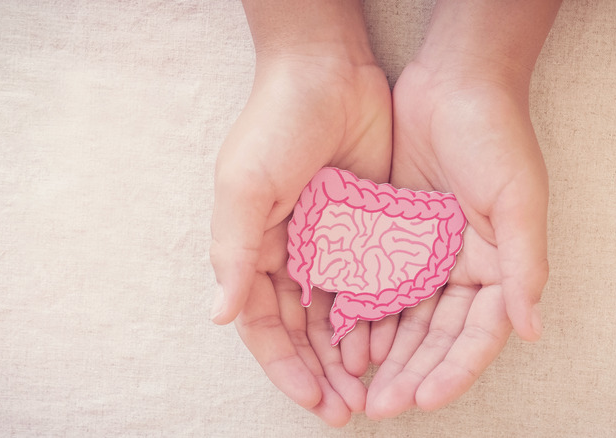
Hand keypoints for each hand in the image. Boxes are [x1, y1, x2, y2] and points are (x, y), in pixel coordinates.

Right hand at [210, 1, 390, 425]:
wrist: (328, 71)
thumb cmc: (275, 124)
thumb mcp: (244, 185)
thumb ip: (233, 251)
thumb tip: (222, 316)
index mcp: (254, 250)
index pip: (267, 326)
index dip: (286, 367)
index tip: (314, 400)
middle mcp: (291, 255)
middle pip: (305, 330)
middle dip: (323, 372)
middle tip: (348, 408)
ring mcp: (331, 245)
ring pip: (340, 315)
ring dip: (352, 354)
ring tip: (374, 388)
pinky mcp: (368, 229)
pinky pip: (373, 283)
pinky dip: (379, 316)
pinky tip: (394, 343)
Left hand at [366, 53, 550, 419]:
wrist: (454, 82)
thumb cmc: (496, 136)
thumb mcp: (519, 200)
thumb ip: (524, 265)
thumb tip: (531, 329)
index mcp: (500, 266)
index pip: (479, 334)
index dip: (454, 369)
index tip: (424, 399)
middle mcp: (466, 267)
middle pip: (438, 335)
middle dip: (413, 371)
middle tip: (381, 404)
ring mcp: (430, 253)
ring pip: (407, 317)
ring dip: (387, 352)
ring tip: (360, 383)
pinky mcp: (397, 234)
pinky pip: (381, 282)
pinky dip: (368, 312)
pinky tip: (348, 337)